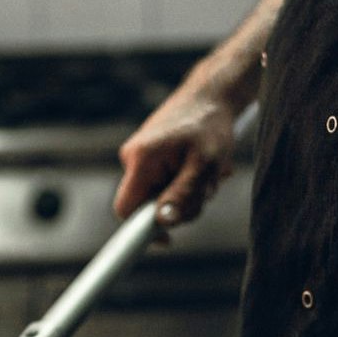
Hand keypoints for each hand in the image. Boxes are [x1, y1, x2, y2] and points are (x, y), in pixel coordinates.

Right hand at [114, 91, 237, 228]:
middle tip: (207, 188)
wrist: (211, 94)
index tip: (167, 242)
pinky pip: (166, 182)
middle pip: (149, 205)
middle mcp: (133, 158)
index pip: (125, 210)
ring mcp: (141, 157)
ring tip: (209, 171)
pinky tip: (202, 166)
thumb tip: (164, 223)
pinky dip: (187, 181)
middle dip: (181, 204)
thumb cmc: (210, 125)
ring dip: (189, 192)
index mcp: (141, 159)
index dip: (141, 231)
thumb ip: (183, 194)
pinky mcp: (151, 157)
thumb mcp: (204, 164)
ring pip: (161, 195)